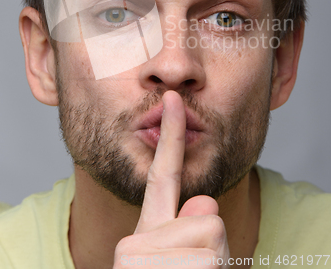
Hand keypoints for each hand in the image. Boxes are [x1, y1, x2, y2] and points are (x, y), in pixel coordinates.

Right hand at [114, 90, 229, 266]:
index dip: (171, 133)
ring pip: (213, 235)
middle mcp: (139, 237)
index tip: (173, 99)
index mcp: (146, 232)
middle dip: (213, 243)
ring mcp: (143, 252)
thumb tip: (205, 202)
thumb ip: (190, 225)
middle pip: (207, 214)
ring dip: (211, 264)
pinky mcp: (148, 264)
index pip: (163, 174)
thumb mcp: (180, 259)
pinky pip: (210, 259)